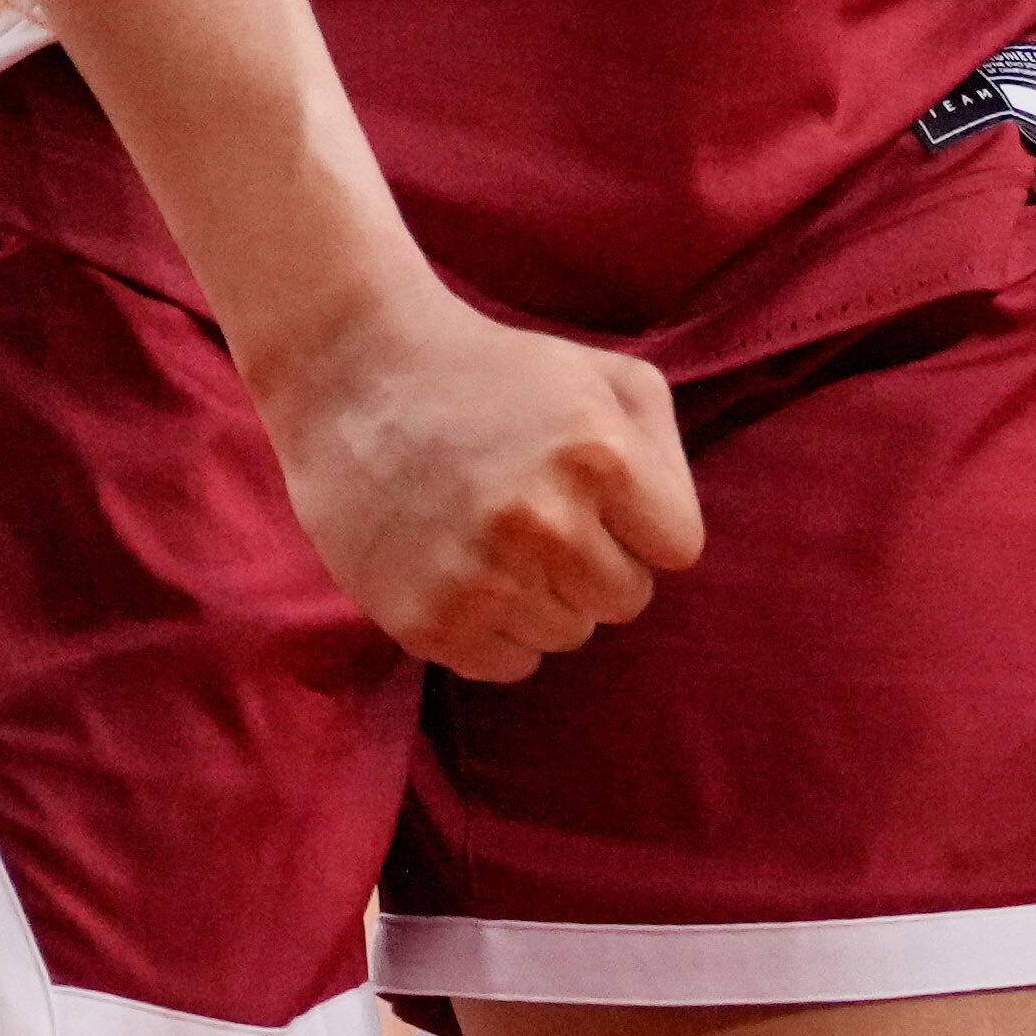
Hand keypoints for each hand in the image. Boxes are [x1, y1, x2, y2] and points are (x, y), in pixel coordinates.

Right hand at [251, 290, 701, 681]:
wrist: (358, 375)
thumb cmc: (493, 371)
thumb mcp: (603, 376)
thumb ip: (662, 451)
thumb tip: (668, 536)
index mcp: (601, 456)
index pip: (677, 549)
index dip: (643, 525)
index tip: (604, 501)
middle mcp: (547, 523)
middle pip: (625, 599)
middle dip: (596, 562)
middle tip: (541, 517)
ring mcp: (485, 578)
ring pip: (568, 634)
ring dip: (545, 596)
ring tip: (496, 537)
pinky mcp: (429, 621)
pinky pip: (508, 664)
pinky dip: (496, 631)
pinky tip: (467, 572)